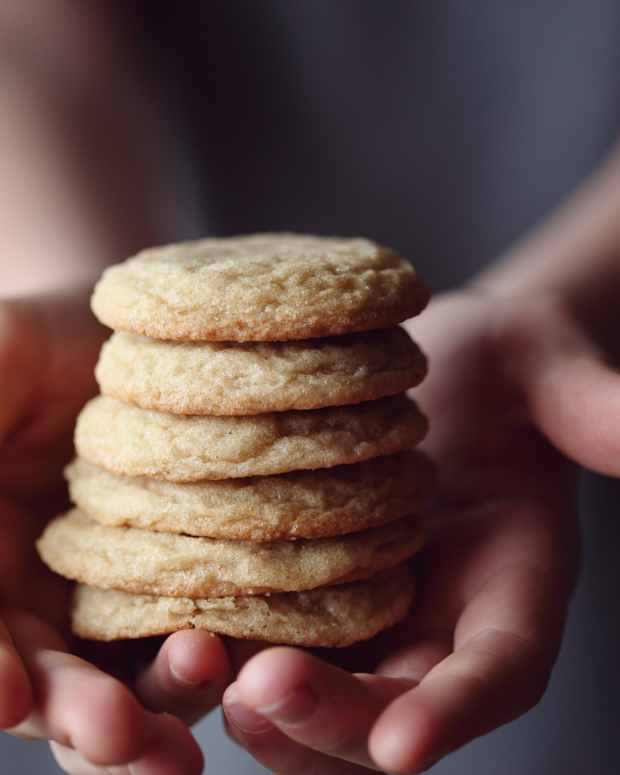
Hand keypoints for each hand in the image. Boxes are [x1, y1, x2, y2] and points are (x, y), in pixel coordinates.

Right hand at [0, 292, 231, 774]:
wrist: (110, 327)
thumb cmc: (20, 349)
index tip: (9, 694)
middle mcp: (50, 600)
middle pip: (60, 687)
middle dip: (85, 718)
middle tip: (118, 733)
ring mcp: (127, 592)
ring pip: (140, 674)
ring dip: (166, 701)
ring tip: (198, 685)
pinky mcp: (200, 572)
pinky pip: (213, 621)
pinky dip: (232, 648)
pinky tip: (255, 653)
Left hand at [220, 288, 603, 772]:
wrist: (441, 367)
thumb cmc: (506, 362)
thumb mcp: (548, 369)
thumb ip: (594, 406)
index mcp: (515, 583)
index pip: (498, 669)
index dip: (456, 709)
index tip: (402, 745)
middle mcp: (444, 620)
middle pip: (398, 707)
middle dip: (335, 720)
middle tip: (265, 689)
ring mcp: (378, 615)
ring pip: (329, 703)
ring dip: (273, 713)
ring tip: (209, 674)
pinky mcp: (318, 591)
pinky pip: (276, 647)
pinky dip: (234, 660)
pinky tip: (184, 636)